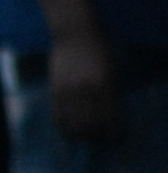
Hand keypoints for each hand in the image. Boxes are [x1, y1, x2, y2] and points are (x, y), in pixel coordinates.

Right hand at [50, 29, 124, 143]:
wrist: (75, 33)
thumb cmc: (100, 51)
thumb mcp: (113, 73)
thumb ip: (112, 95)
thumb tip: (110, 119)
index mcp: (106, 87)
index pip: (111, 121)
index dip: (115, 135)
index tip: (117, 140)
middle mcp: (87, 91)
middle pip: (91, 127)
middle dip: (97, 138)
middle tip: (101, 139)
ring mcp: (68, 91)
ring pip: (73, 126)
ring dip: (80, 136)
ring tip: (85, 136)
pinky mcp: (54, 90)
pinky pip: (58, 117)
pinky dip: (64, 129)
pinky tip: (69, 131)